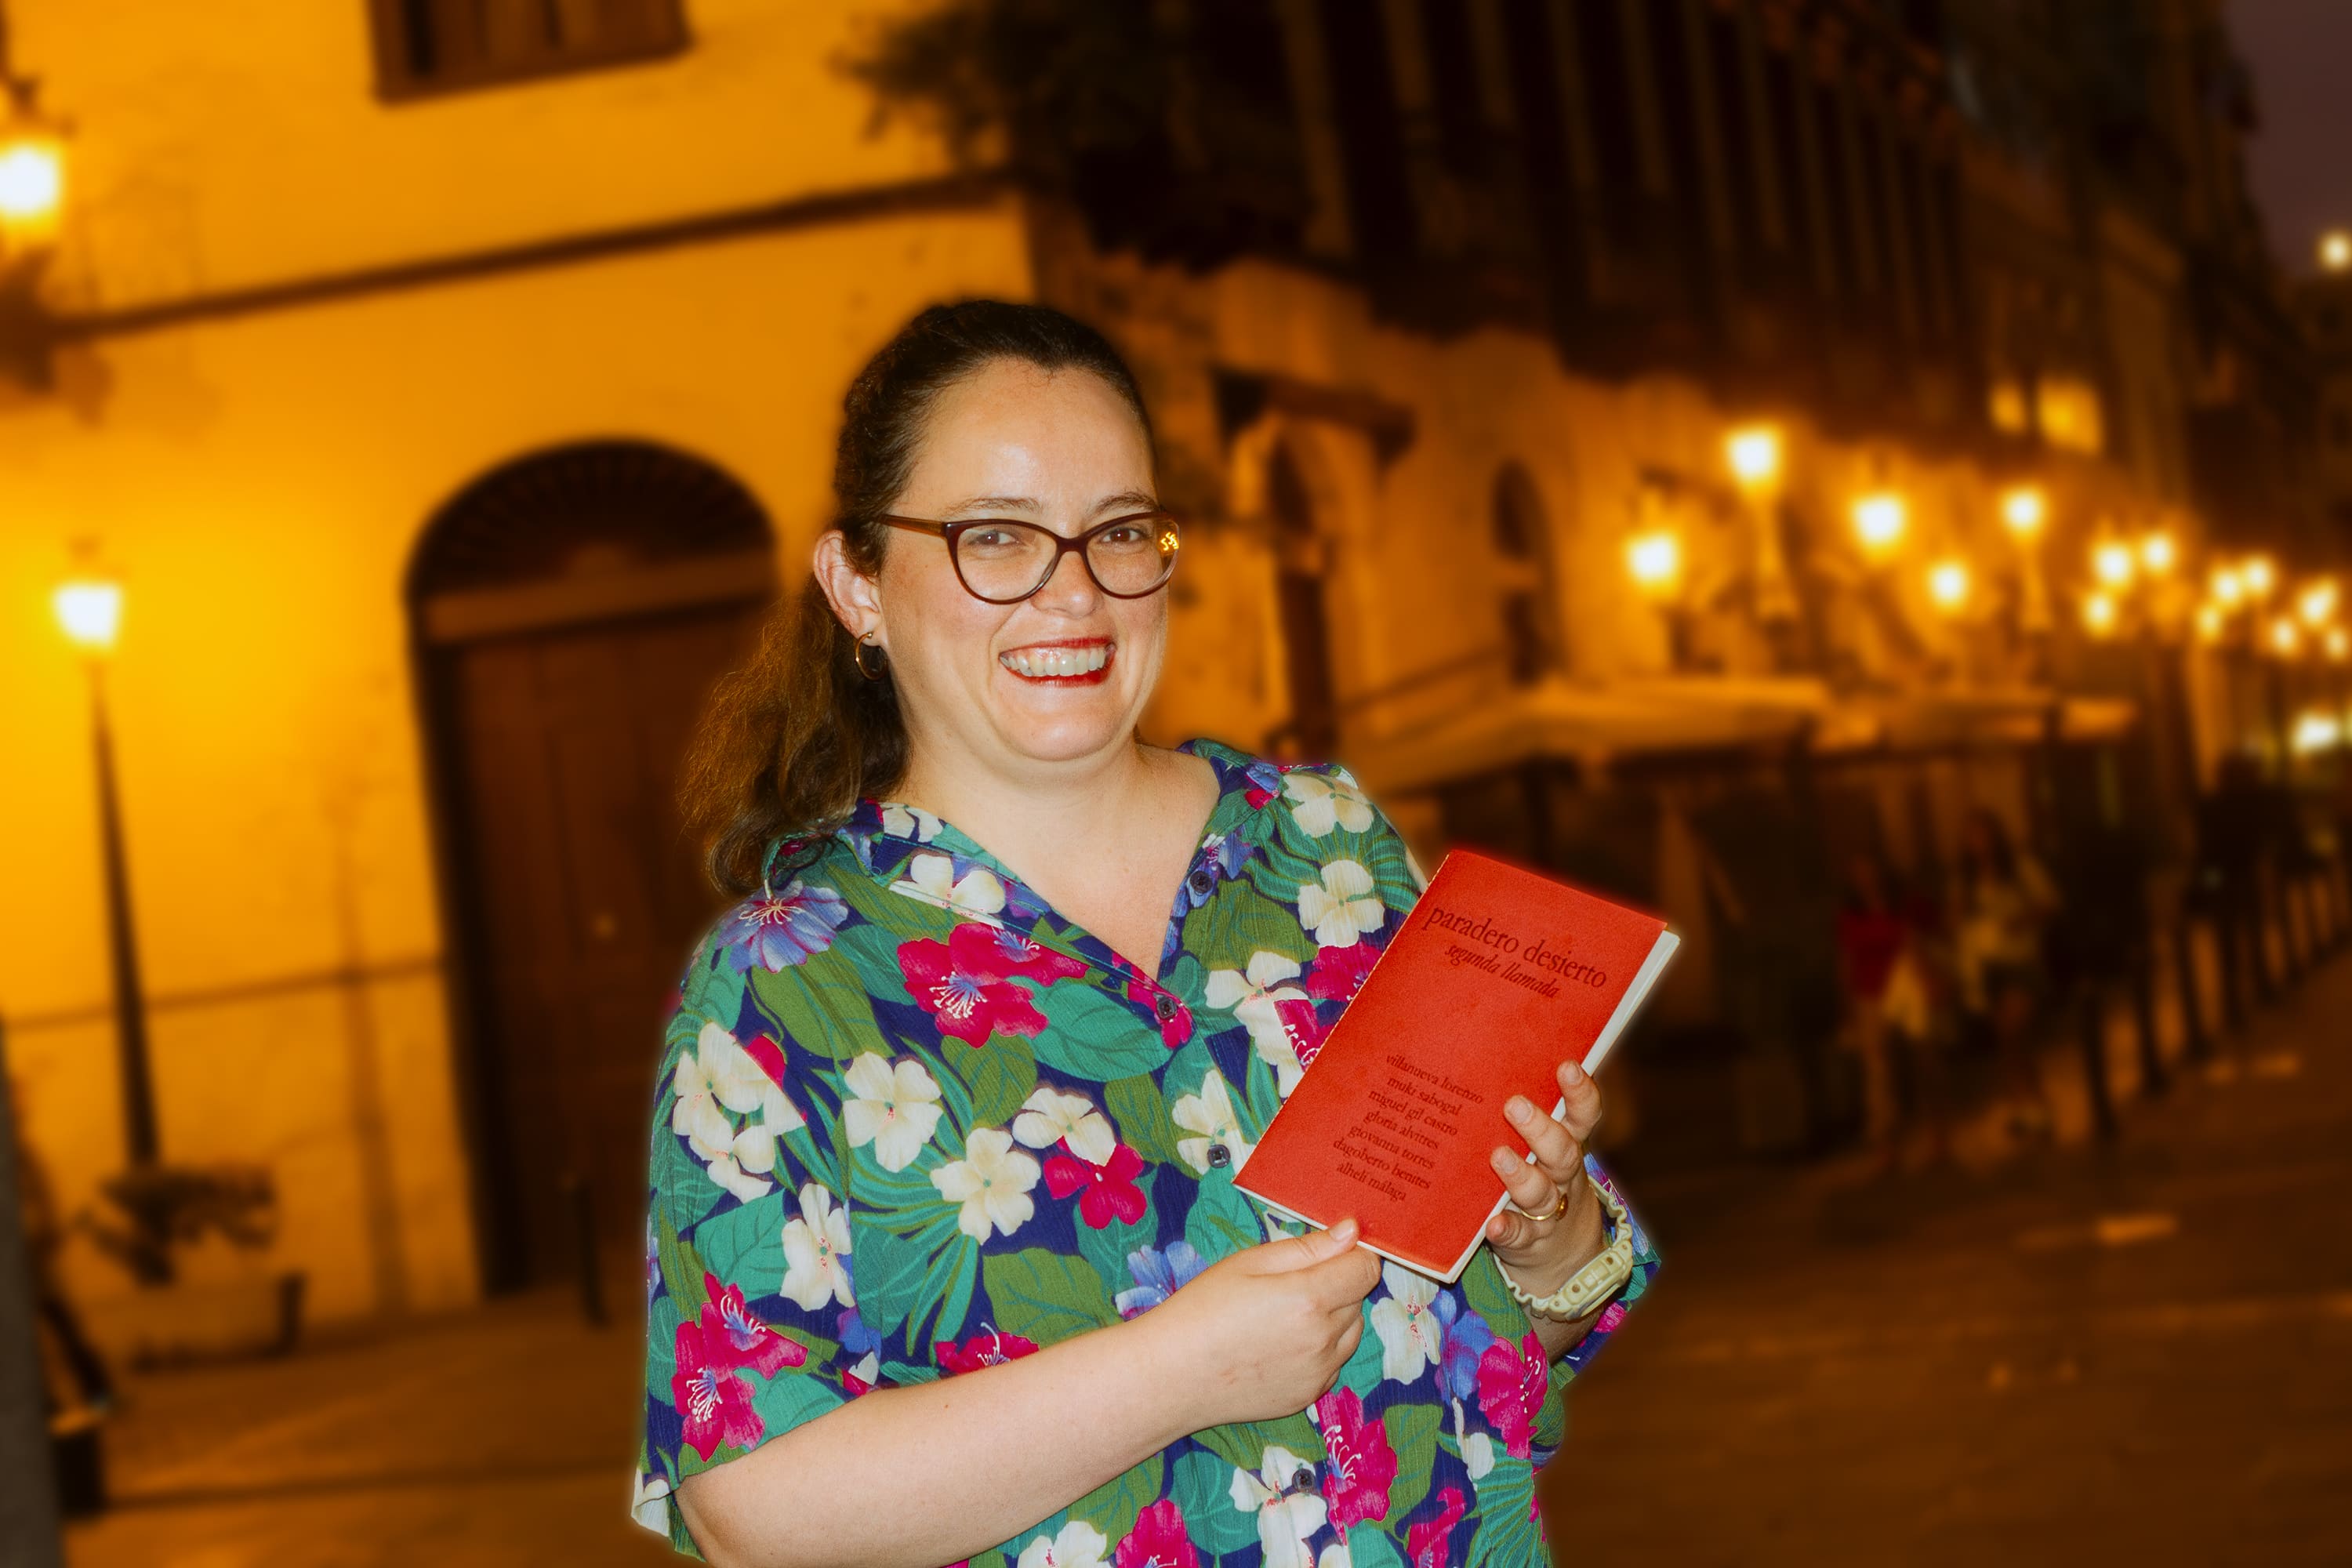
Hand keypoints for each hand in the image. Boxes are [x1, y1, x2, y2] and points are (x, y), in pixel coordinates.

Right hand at [1138, 1217, 1380, 1430]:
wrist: (1172, 1375)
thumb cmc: (1203, 1308)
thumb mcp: (1250, 1263)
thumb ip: (1308, 1248)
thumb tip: (1352, 1231)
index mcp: (1309, 1299)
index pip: (1366, 1268)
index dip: (1353, 1253)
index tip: (1332, 1250)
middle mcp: (1323, 1340)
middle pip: (1357, 1298)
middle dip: (1336, 1284)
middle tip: (1289, 1283)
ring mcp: (1318, 1373)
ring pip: (1349, 1332)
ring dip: (1333, 1318)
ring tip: (1283, 1315)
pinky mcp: (1307, 1396)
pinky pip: (1332, 1362)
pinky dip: (1320, 1350)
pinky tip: (1279, 1345)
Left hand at [1482, 1058, 1608, 1296]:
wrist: (1559, 1254)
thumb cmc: (1539, 1177)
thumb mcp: (1544, 1148)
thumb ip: (1528, 1114)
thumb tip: (1485, 1057)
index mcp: (1567, 1145)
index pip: (1582, 1116)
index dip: (1580, 1093)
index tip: (1567, 1067)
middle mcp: (1562, 1176)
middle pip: (1562, 1152)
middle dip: (1543, 1129)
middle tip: (1515, 1105)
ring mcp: (1548, 1211)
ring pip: (1542, 1193)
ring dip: (1522, 1176)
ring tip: (1499, 1157)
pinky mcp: (1527, 1240)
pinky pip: (1520, 1234)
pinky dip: (1508, 1229)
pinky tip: (1493, 1224)